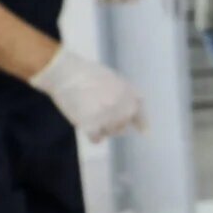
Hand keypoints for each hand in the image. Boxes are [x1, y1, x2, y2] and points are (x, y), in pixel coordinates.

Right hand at [29, 48, 144, 142]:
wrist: (67, 74)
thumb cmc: (87, 73)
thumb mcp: (115, 79)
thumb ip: (126, 95)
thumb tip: (132, 113)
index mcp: (131, 94)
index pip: (140, 115)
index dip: (141, 124)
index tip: (144, 132)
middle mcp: (124, 108)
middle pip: (123, 126)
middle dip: (112, 123)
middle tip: (97, 111)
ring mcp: (109, 117)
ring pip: (110, 133)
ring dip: (101, 128)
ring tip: (89, 113)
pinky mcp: (92, 125)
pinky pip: (97, 139)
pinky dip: (92, 135)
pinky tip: (86, 125)